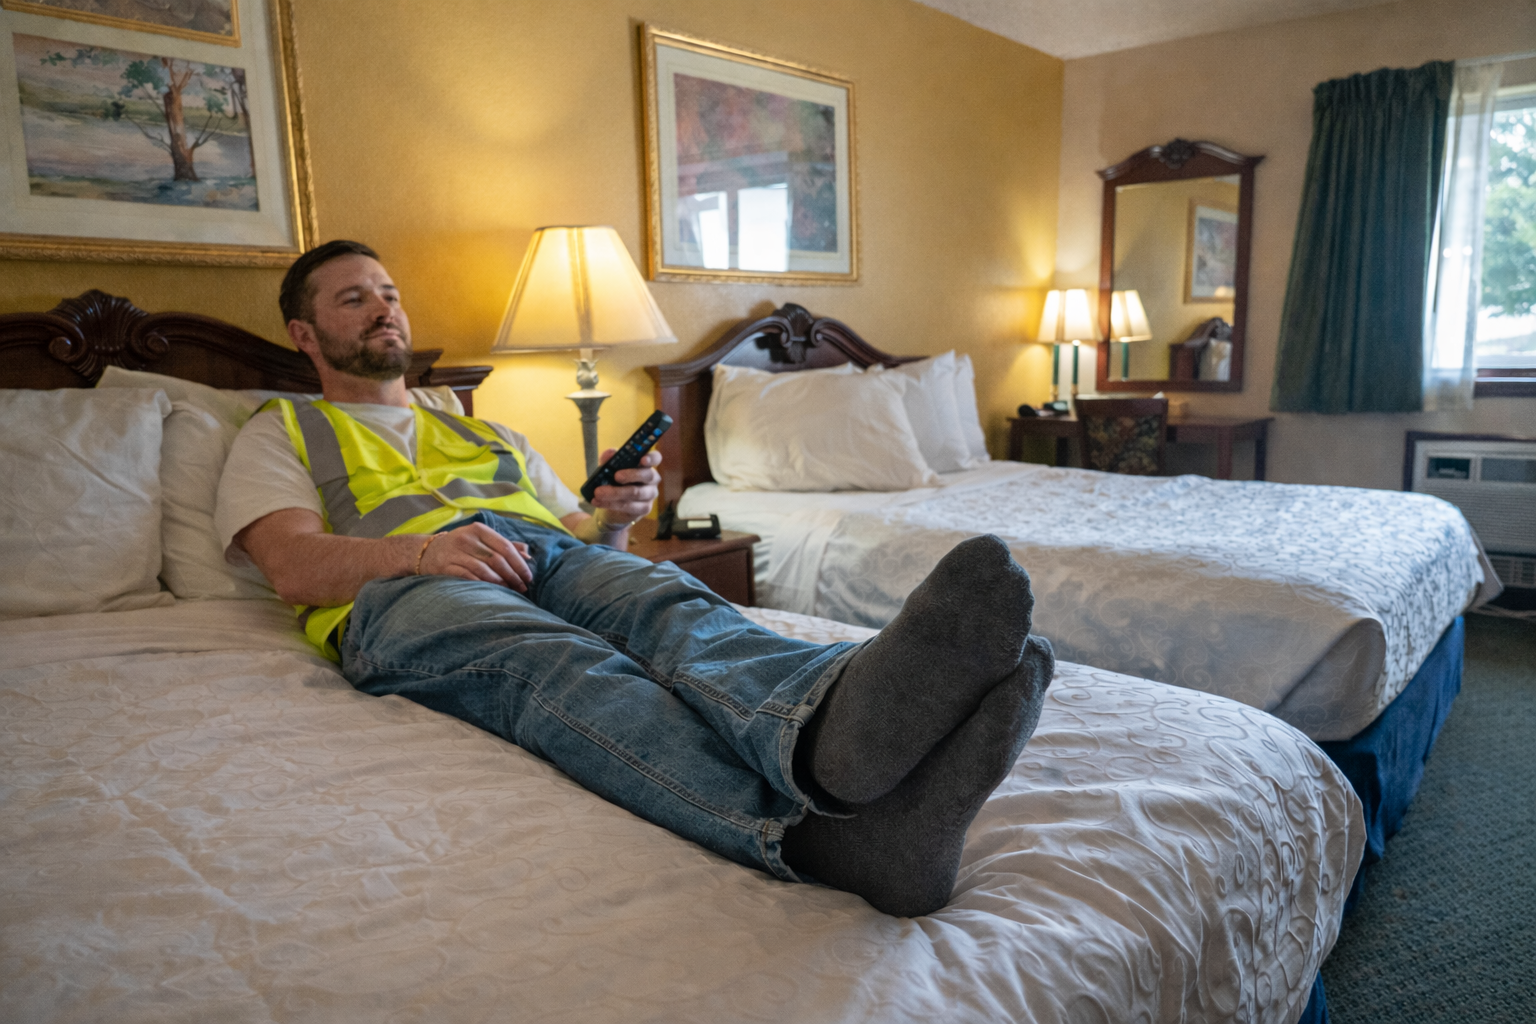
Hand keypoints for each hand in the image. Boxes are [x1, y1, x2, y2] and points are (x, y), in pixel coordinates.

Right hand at [418, 522, 533, 591]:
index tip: (528, 576)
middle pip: (496, 559)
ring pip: (484, 570)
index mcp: (478, 530)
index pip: (505, 546)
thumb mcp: (481, 540)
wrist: (427, 552)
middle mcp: (466, 539)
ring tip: (511, 591)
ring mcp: (455, 553)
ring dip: (500, 582)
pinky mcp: (446, 567)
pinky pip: (469, 578)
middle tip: (522, 587)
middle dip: (513, 575)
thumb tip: (527, 554)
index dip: (519, 563)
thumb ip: (504, 544)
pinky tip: (493, 591)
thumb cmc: (462, 547)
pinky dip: (484, 585)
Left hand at [590, 449, 660, 529]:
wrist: (610, 504)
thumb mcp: (608, 468)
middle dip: (631, 475)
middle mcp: (652, 479)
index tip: (643, 459)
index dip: (651, 458)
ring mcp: (650, 494)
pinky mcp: (644, 509)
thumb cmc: (613, 480)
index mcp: (646, 465)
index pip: (656, 458)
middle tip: (616, 476)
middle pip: (648, 475)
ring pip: (636, 493)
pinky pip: (629, 506)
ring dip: (615, 493)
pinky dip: (611, 504)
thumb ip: (609, 459)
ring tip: (598, 493)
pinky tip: (598, 502)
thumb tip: (610, 453)